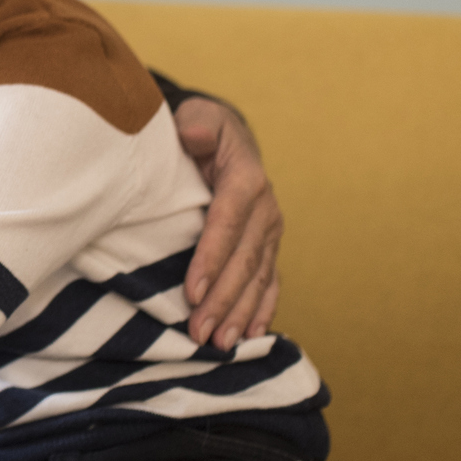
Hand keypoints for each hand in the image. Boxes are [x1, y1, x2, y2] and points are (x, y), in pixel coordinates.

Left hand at [176, 97, 283, 350]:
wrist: (226, 137)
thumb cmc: (201, 129)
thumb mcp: (197, 117)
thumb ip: (195, 126)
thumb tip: (193, 134)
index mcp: (246, 178)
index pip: (228, 223)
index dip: (211, 259)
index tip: (191, 292)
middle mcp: (265, 209)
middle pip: (244, 260)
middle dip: (223, 299)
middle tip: (199, 331)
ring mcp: (270, 231)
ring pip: (258, 278)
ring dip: (240, 313)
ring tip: (221, 343)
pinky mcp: (268, 247)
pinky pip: (269, 283)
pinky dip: (261, 311)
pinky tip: (251, 338)